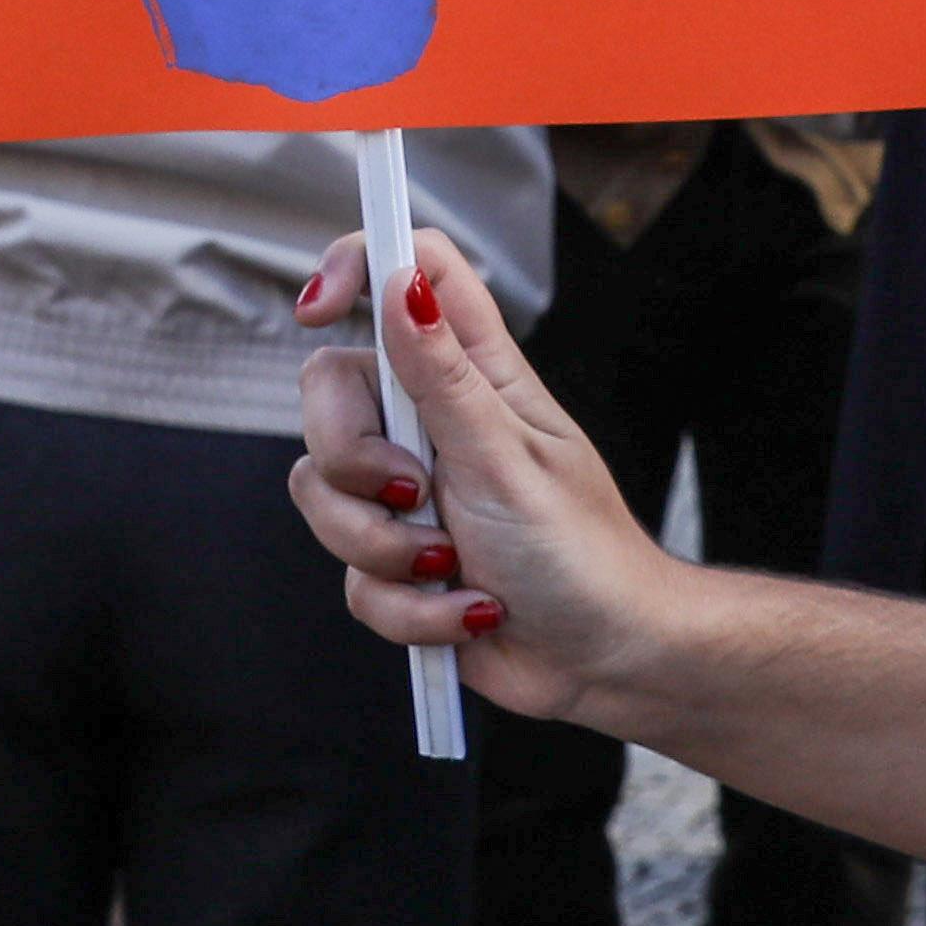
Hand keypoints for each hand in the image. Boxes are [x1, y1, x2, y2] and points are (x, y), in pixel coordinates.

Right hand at [285, 229, 679, 727]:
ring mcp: (407, 493)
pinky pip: (352, 576)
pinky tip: (466, 610)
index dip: (358, 266)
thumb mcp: (508, 458)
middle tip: (417, 492)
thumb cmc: (583, 552)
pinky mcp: (395, 562)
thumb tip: (400, 283)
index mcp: (473, 373)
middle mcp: (431, 421)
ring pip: (323, 494)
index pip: (409, 273)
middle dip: (354, 459)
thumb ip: (443, 375)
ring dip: (384, 550)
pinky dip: (409, 606)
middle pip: (327, 390)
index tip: (320, 308)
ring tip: (452, 565)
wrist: (604, 660)